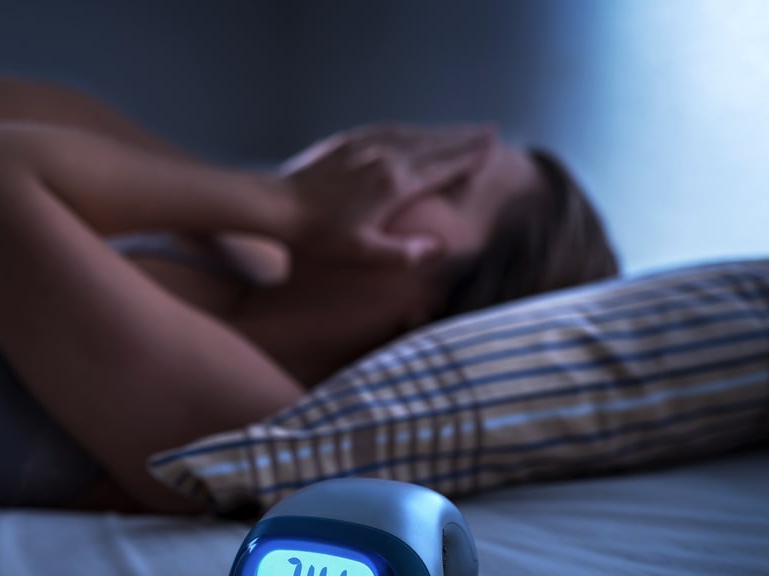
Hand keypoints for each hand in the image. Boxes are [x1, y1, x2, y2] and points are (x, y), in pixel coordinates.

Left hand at [279, 124, 494, 266]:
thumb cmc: (318, 235)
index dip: (469, 158)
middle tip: (490, 131)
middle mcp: (386, 158)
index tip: (492, 148)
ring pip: (414, 134)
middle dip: (464, 138)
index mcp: (395, 184)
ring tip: (463, 129)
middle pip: (435, 145)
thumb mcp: (362, 253)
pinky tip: (415, 130)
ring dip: (441, 131)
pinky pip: (389, 130)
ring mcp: (366, 145)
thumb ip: (403, 253)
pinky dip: (410, 129)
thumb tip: (439, 250)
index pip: (443, 167)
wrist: (276, 205)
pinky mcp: (348, 141)